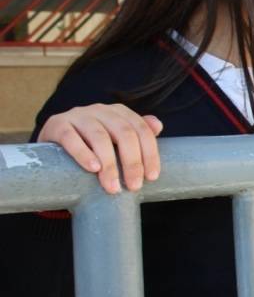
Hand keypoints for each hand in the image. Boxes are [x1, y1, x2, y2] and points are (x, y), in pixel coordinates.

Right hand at [37, 104, 162, 193]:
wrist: (52, 144)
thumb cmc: (91, 144)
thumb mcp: (114, 139)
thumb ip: (137, 133)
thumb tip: (158, 126)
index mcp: (119, 112)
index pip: (141, 130)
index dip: (150, 153)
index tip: (152, 177)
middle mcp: (101, 110)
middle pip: (124, 133)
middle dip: (132, 162)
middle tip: (133, 186)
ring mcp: (78, 115)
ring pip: (99, 137)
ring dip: (109, 164)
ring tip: (112, 186)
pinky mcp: (57, 124)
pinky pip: (71, 138)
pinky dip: (83, 153)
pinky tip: (93, 168)